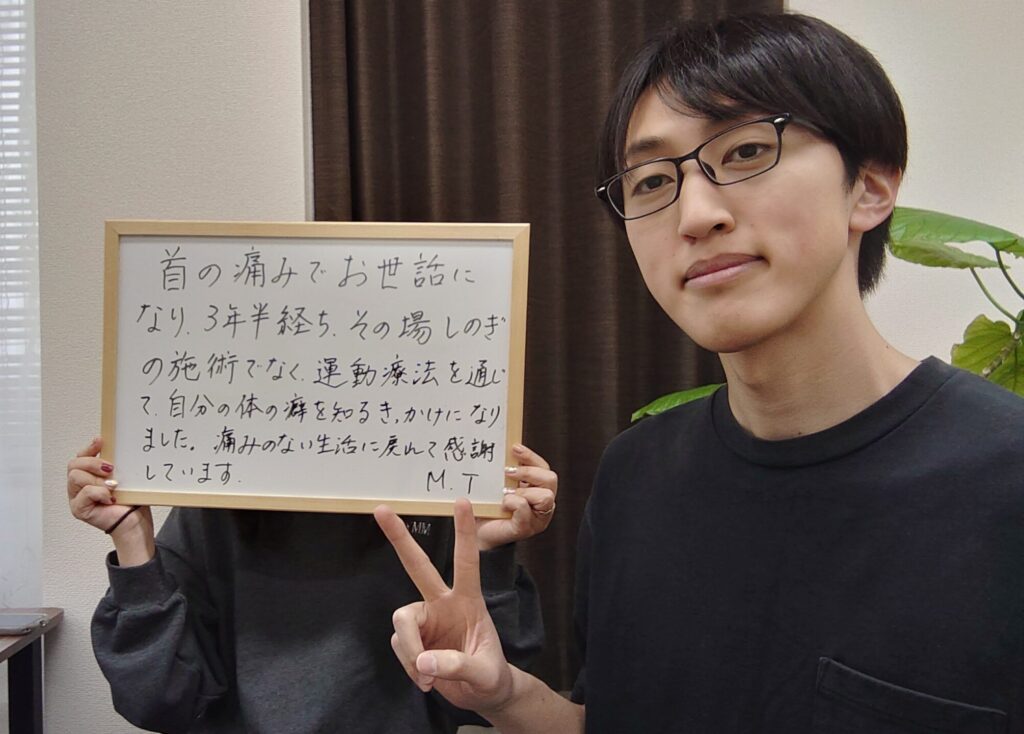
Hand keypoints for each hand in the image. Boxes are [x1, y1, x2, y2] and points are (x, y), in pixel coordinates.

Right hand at [67, 437, 152, 542]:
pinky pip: (84, 493)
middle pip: (74, 464)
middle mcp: (79, 485)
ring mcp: (76, 497)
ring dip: (96, 480)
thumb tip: (114, 446)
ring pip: (75, 477)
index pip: (81, 456)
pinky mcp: (78, 509)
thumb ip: (114, 464)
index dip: (89, 448)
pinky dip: (99, 493)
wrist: (135, 520)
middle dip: (93, 463)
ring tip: (112, 487)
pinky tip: (110, 498)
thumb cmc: (130, 499)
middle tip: (111, 469)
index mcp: (88, 474)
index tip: (101, 441)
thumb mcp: (123, 476)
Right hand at [375, 499, 513, 713]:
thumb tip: (423, 662)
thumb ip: (457, 666)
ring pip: (402, 621)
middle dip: (399, 538)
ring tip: (427, 678)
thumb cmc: (491, 677)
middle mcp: (443, 603)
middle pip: (417, 566)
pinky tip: (424, 680)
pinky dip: (409, 666)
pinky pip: (400, 646)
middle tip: (381, 509)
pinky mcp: (413, 639)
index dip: (464, 533)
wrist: (483, 696)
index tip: (463, 501)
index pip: (466, 562)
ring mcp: (425, 620)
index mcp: (469, 601)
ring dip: (410, 651)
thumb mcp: (484, 674)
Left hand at [476, 443, 556, 550]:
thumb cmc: (489, 508)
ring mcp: (536, 517)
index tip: (514, 449)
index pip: (543, 467)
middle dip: (529, 472)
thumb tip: (505, 449)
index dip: (531, 456)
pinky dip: (512, 503)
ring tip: (505, 492)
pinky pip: (525, 509)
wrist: (478, 531)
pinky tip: (502, 505)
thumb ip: (507, 470)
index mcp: (537, 488)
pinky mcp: (525, 528)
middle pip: (550, 479)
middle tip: (508, 472)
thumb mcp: (500, 484)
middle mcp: (541, 503)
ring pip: (545, 496)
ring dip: (523, 491)